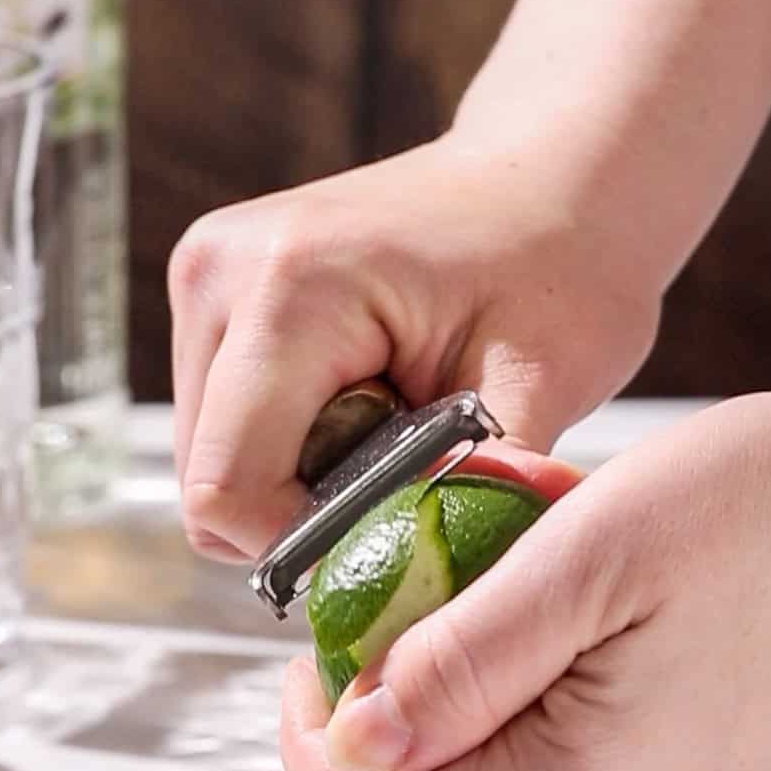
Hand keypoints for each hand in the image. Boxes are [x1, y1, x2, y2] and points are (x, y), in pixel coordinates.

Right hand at [168, 134, 658, 560]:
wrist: (555, 175)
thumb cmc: (564, 264)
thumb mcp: (545, 380)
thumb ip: (479, 487)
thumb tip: (449, 596)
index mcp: (288, 288)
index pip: (228, 488)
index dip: (305, 544)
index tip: (398, 529)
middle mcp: (219, 272)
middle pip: (206, 482)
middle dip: (304, 510)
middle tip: (410, 472)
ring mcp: (206, 276)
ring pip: (209, 459)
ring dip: (296, 476)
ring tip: (395, 424)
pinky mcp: (214, 292)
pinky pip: (224, 421)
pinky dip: (289, 441)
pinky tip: (368, 401)